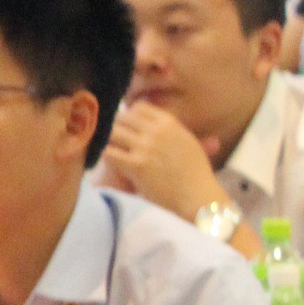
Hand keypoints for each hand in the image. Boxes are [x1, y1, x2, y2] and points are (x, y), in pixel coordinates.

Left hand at [98, 102, 227, 223]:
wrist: (198, 197)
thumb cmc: (195, 174)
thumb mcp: (187, 142)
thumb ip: (170, 130)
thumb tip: (156, 121)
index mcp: (169, 123)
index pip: (138, 108)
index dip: (129, 117)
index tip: (126, 129)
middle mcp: (157, 132)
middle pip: (122, 118)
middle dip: (115, 128)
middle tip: (113, 142)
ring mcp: (147, 148)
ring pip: (112, 133)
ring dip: (108, 142)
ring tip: (110, 152)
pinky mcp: (137, 166)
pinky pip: (109, 153)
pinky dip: (104, 157)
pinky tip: (108, 164)